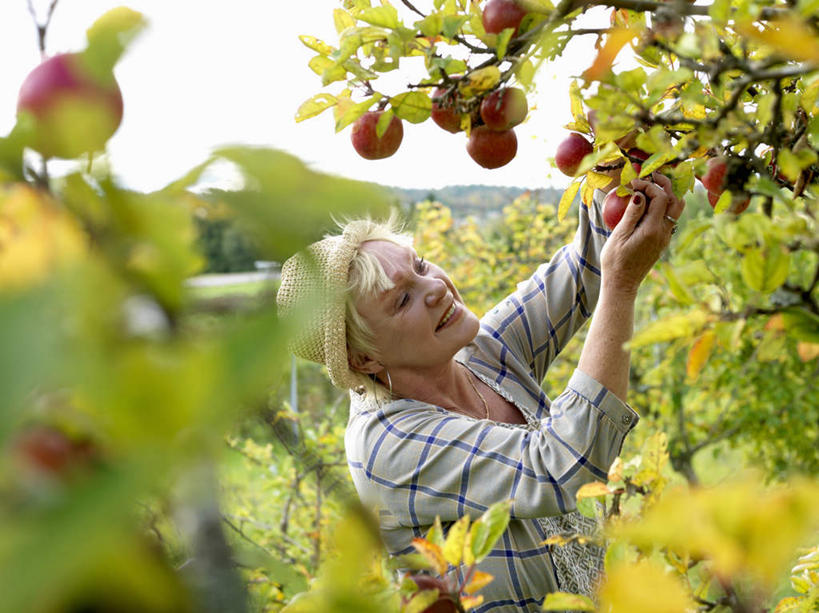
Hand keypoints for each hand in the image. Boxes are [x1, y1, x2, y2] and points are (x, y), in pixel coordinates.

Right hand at [599, 172, 685, 294]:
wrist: (622, 283)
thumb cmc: (615, 260)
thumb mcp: (619, 236)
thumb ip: (632, 214)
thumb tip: (640, 195)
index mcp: (653, 229)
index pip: (660, 197)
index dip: (648, 185)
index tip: (633, 183)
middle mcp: (664, 232)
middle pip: (675, 199)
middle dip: (663, 184)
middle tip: (648, 176)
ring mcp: (665, 237)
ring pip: (676, 208)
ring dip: (667, 194)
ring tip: (651, 187)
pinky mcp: (662, 241)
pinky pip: (669, 218)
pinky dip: (663, 205)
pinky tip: (648, 204)